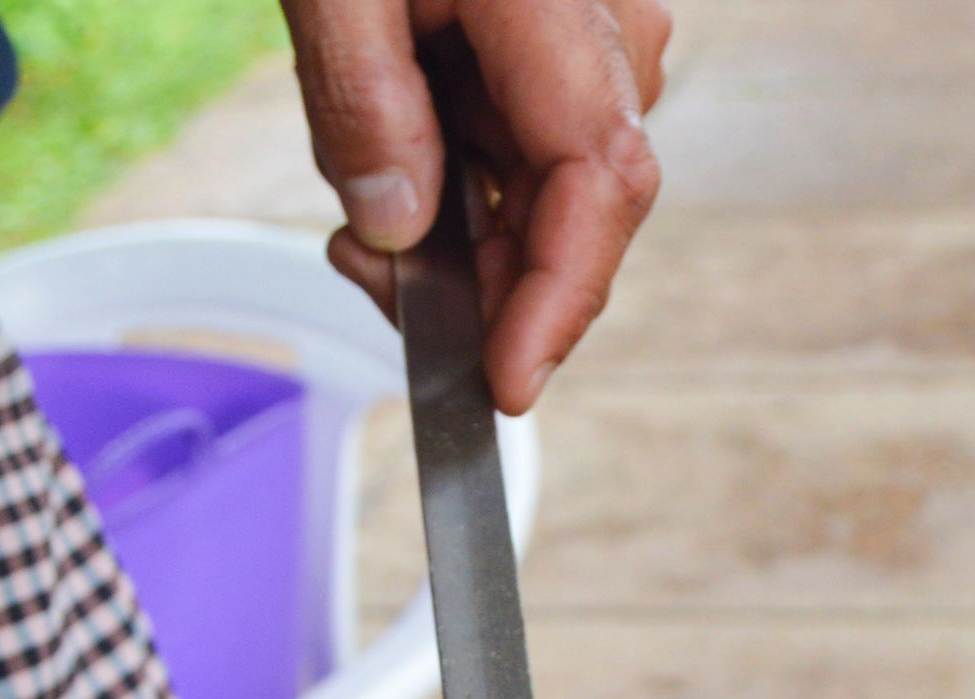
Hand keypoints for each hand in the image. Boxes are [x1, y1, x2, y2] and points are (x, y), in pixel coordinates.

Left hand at [284, 0, 669, 413]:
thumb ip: (362, 103)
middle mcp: (613, 34)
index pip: (600, 184)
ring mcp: (597, 47)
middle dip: (483, 285)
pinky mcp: (566, 59)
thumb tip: (397, 230)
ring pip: (550, 198)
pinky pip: (531, 158)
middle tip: (366, 279)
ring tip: (361, 227)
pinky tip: (396, 180)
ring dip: (463, 244)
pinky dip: (465, 196)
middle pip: (578, 213)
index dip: (558, 301)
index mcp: (564, 9)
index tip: (501, 385)